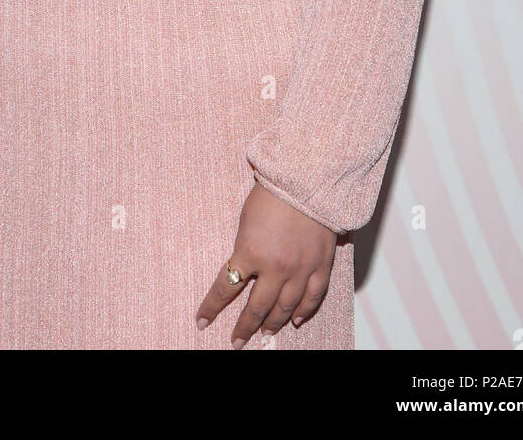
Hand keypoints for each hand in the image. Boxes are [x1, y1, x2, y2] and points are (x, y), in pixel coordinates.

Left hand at [195, 183, 335, 347]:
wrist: (307, 180)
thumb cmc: (271, 193)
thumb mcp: (245, 220)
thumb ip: (245, 248)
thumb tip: (244, 268)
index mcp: (250, 252)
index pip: (225, 288)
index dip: (211, 307)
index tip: (201, 321)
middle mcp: (275, 268)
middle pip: (256, 307)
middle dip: (244, 327)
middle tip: (236, 341)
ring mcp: (300, 269)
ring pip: (285, 308)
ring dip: (273, 323)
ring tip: (265, 333)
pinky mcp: (320, 266)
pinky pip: (312, 298)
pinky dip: (304, 312)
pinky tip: (296, 320)